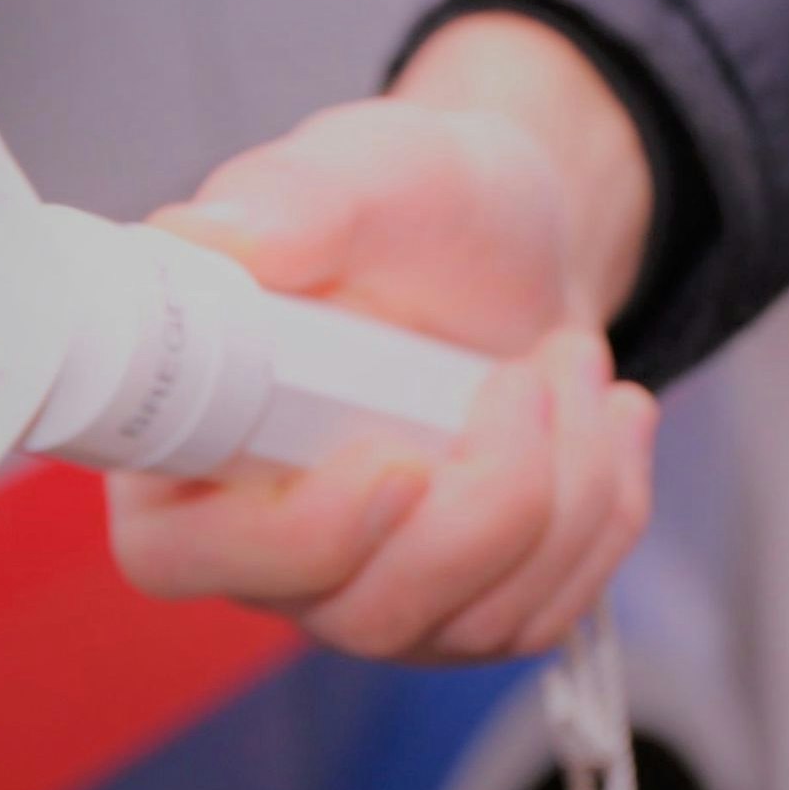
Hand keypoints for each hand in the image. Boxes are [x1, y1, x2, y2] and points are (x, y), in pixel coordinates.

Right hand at [109, 13, 662, 662]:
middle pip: (361, 611)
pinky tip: (608, 418)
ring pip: (472, 621)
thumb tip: (206, 234)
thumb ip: (292, 197)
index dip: (291, 539)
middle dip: (487, 501)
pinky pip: (546, 613)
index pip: (180, 555)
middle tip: (530, 374)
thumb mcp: (374, 168)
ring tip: (574, 360)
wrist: (524, 247)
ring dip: (566, 485)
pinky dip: (606, 508)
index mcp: (186, 439)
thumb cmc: (424, 205)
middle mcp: (260, 543)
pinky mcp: (463, 612)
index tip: (401, 465)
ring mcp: (367, 592)